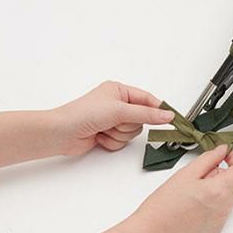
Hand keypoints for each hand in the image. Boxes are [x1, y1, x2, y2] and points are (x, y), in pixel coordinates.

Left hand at [50, 81, 173, 155]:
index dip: (158, 109)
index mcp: (119, 90)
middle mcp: (117, 104)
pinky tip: (99, 137)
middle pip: (141, 119)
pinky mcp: (107, 134)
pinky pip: (122, 142)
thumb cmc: (84, 113)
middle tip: (115, 122)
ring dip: (119, 134)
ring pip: (132, 132)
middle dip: (128, 125)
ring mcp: (112, 120)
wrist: (62, 133)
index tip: (171, 119)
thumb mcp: (119, 110)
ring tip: (104, 129)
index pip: (147, 99)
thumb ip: (147, 114)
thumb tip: (168, 115)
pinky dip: (112, 142)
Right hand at [132, 144, 232, 232]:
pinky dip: (216, 201)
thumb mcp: (186, 173)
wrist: (152, 232)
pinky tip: (195, 202)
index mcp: (218, 191)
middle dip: (230, 172)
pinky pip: (224, 210)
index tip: (225, 154)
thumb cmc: (164, 205)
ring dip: (222, 187)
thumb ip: (209, 158)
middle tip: (209, 169)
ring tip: (197, 187)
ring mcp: (221, 220)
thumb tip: (222, 150)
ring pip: (232, 196)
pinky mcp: (215, 229)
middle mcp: (224, 207)